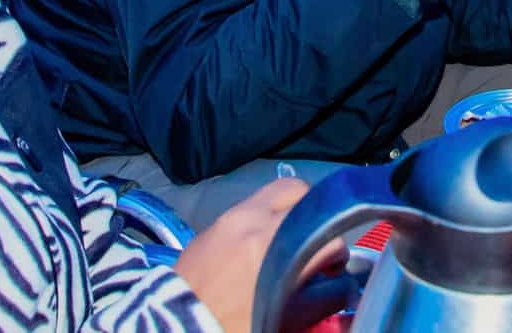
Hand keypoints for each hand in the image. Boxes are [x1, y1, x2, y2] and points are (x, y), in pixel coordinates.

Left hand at [175, 177, 318, 331]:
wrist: (175, 326)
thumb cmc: (228, 324)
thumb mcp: (277, 316)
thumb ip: (311, 297)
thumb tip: (333, 286)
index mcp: (271, 248)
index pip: (325, 234)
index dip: (337, 253)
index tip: (333, 268)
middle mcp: (252, 221)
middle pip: (299, 192)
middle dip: (315, 212)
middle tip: (314, 240)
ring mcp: (230, 217)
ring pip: (273, 193)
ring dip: (288, 211)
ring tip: (286, 239)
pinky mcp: (212, 222)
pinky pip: (248, 207)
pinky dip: (262, 219)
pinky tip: (258, 244)